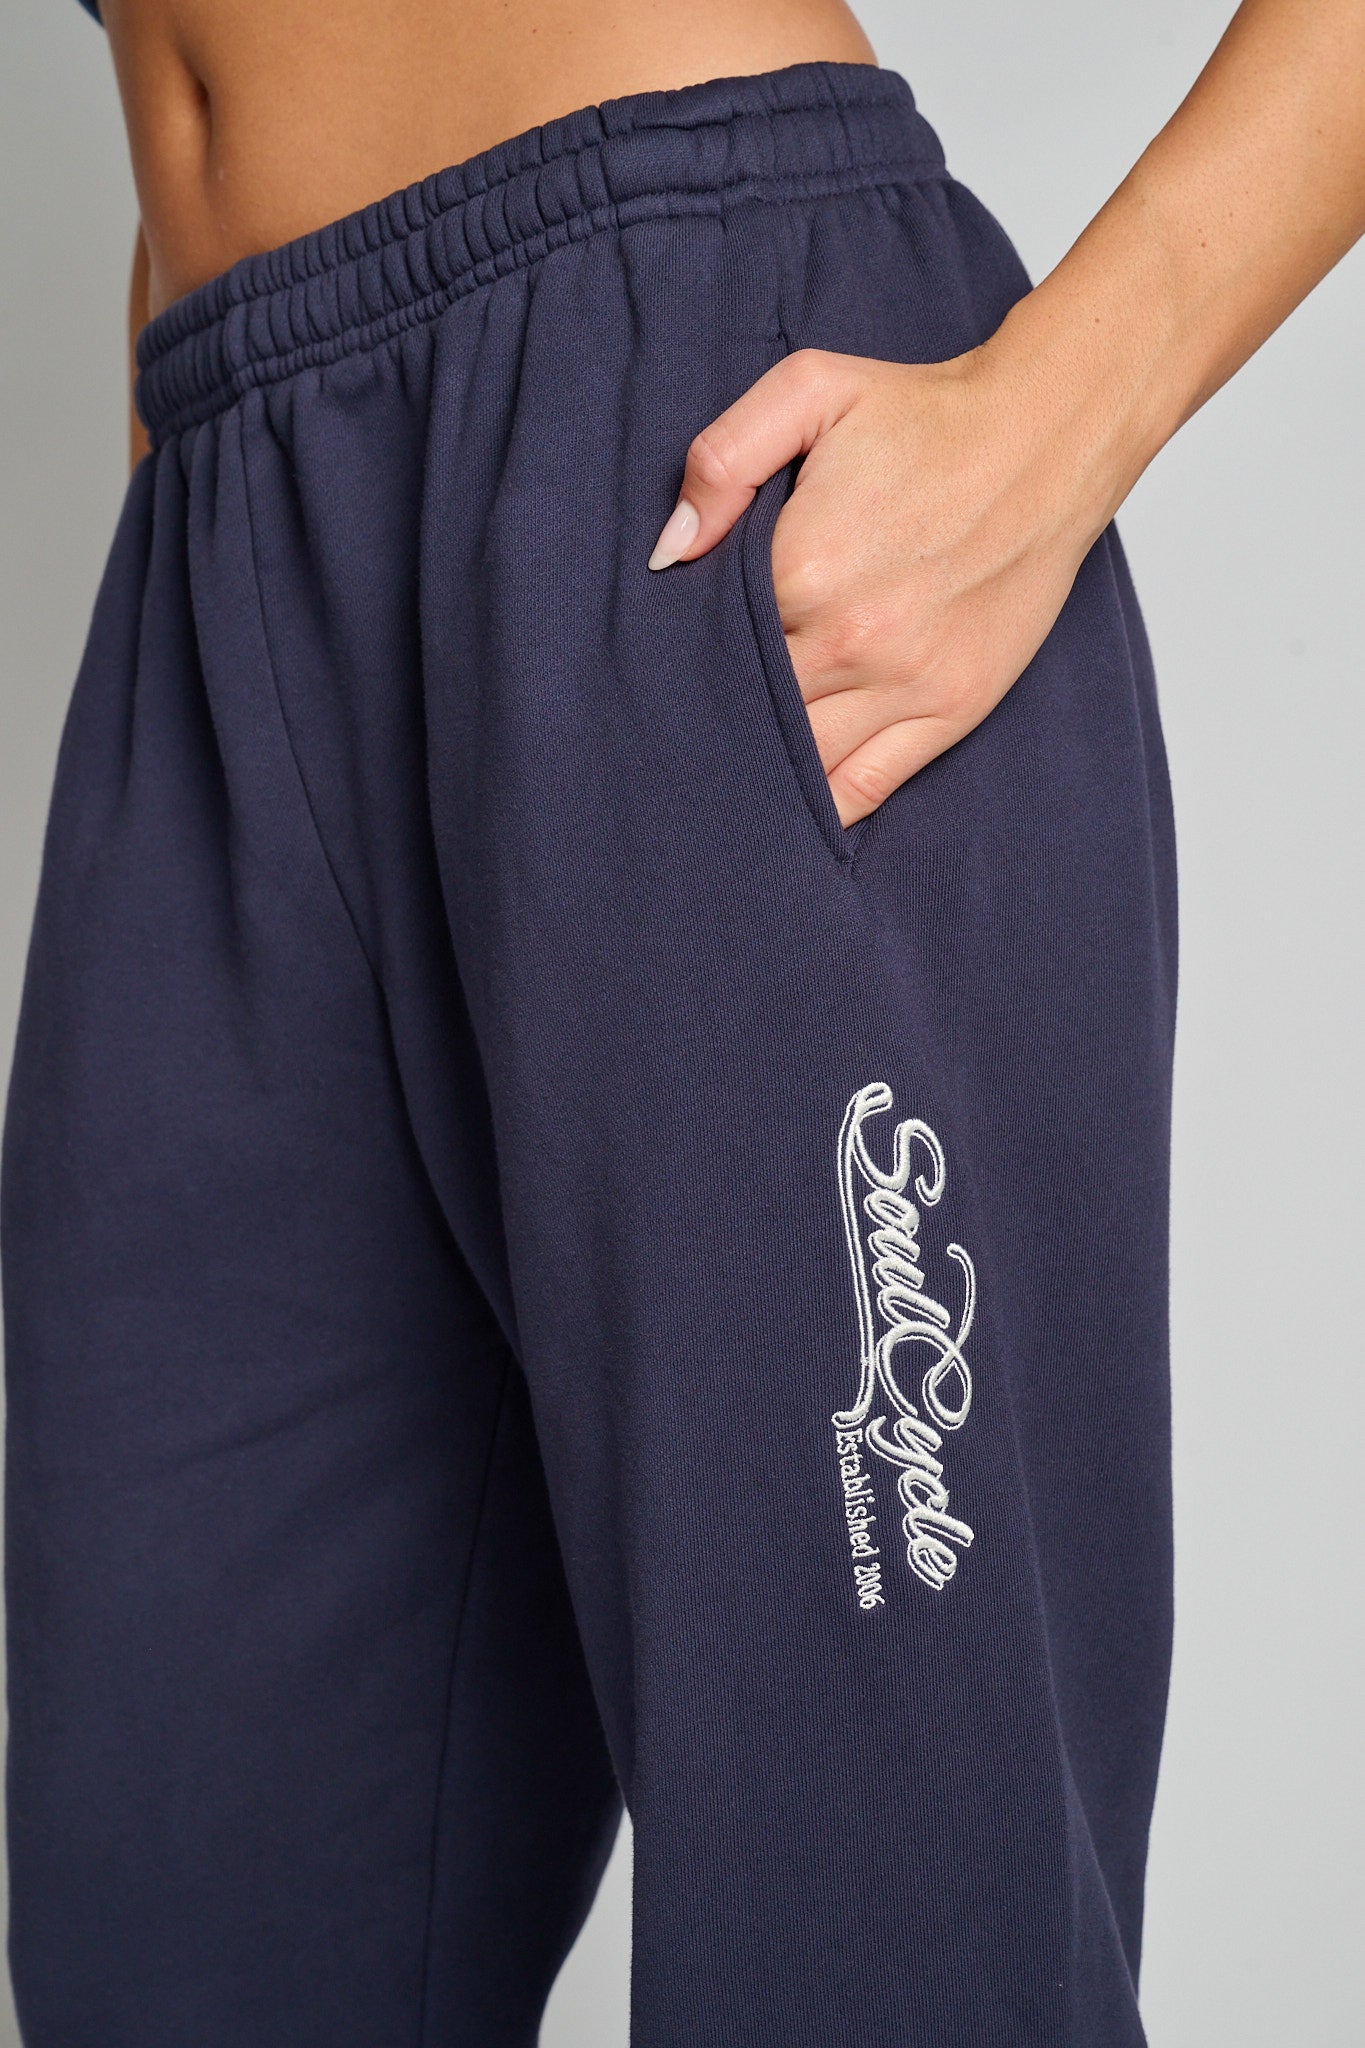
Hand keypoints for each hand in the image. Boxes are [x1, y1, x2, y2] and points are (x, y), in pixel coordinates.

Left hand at [647, 334, 1127, 825]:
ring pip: (801, 761)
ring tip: (723, 775)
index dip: (685, 653)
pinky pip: (867, 785)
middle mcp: (850, 640)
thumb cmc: (926, 417)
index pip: (710, 643)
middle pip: (749, 711)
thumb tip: (671, 549)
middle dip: (715, 719)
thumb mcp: (811, 391)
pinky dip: (823, 806)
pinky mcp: (952, 709)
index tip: (664, 663)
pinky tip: (787, 810)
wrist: (1047, 438)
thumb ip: (724, 459)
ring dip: (759, 769)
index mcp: (802, 569)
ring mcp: (905, 683)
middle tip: (678, 732)